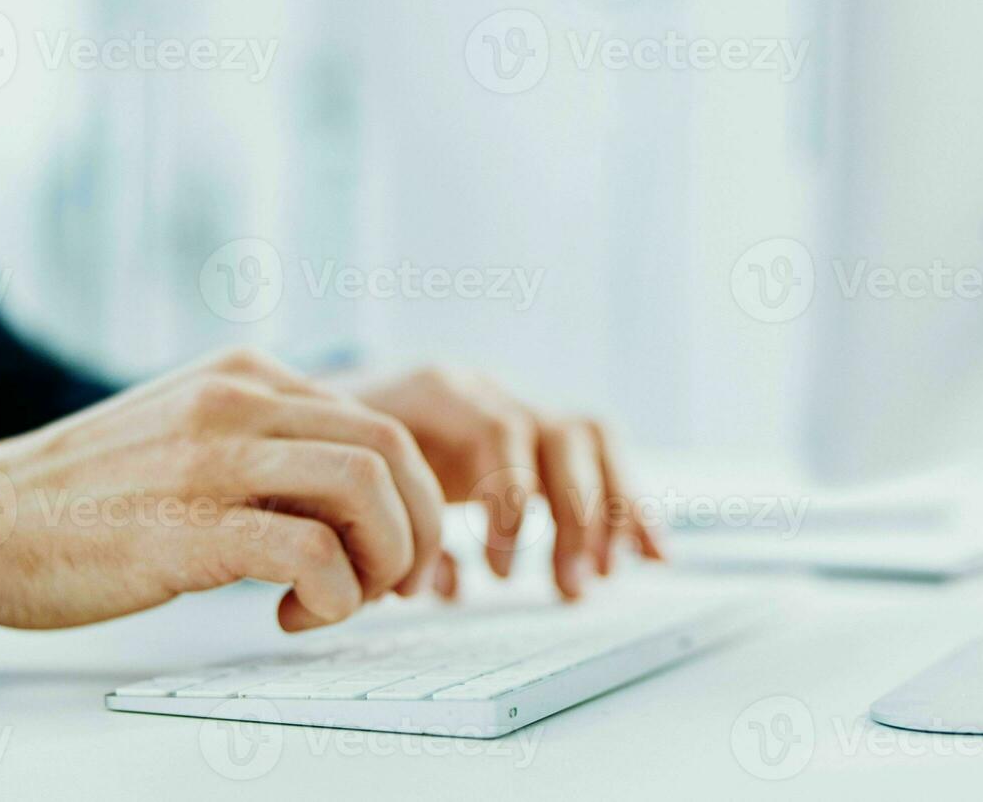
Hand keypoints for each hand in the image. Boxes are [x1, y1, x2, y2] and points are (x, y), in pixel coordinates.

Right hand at [0, 350, 443, 632]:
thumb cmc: (93, 492)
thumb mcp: (194, 432)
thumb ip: (270, 443)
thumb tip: (360, 497)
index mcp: (249, 374)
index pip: (378, 421)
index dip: (410, 496)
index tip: (393, 554)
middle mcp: (241, 399)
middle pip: (392, 446)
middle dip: (421, 525)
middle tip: (400, 584)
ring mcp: (214, 457)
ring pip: (368, 486)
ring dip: (387, 557)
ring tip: (350, 599)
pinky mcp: (191, 525)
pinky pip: (312, 554)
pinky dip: (332, 595)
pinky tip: (291, 616)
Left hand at [350, 368, 662, 599]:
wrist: (330, 412)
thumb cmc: (333, 453)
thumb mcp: (339, 479)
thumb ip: (374, 532)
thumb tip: (426, 591)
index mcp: (439, 392)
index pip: (498, 429)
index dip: (509, 499)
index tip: (498, 571)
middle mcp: (490, 392)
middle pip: (560, 434)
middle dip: (573, 516)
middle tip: (568, 587)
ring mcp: (519, 408)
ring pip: (591, 442)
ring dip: (607, 512)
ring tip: (598, 579)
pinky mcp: (538, 439)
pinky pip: (602, 462)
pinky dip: (631, 509)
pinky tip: (653, 557)